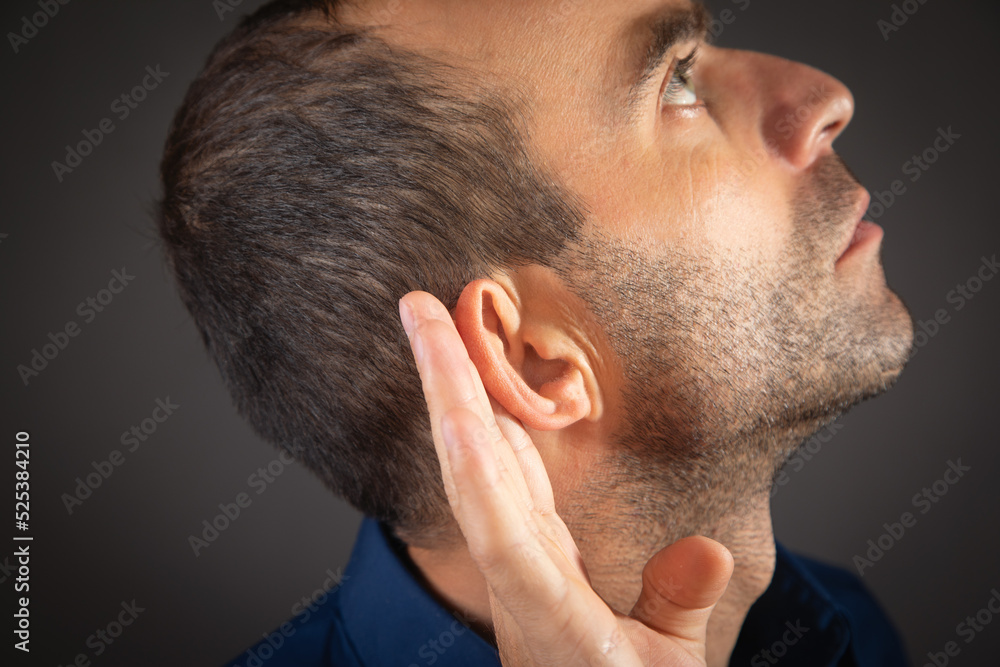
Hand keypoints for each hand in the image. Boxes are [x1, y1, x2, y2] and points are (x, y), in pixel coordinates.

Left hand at [399, 290, 733, 665]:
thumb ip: (678, 606)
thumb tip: (708, 550)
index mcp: (542, 607)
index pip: (496, 521)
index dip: (473, 451)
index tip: (451, 387)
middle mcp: (515, 573)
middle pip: (470, 469)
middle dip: (444, 384)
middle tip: (418, 308)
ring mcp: (515, 558)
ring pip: (478, 464)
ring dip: (458, 392)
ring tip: (440, 326)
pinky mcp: (527, 552)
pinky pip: (500, 477)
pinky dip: (490, 425)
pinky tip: (482, 388)